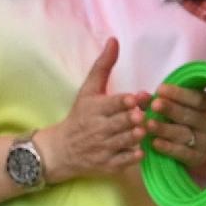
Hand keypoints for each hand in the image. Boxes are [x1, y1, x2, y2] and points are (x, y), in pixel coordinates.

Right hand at [32, 40, 149, 184]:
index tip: (137, 97)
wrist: (61, 150)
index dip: (126, 101)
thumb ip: (103, 66)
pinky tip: (141, 149)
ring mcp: (104, 148)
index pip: (112, 103)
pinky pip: (125, 161)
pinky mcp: (108, 165)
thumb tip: (114, 40)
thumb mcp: (88, 90)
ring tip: (144, 129)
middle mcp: (99, 128)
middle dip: (133, 118)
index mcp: (94, 108)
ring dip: (137, 135)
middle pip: (121, 123)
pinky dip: (134, 156)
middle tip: (142, 114)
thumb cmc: (79, 116)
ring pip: (125, 141)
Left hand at [145, 80, 205, 172]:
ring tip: (149, 124)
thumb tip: (139, 95)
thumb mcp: (176, 107)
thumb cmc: (183, 120)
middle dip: (170, 109)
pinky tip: (154, 143)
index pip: (196, 98)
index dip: (178, 94)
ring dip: (165, 129)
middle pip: (189, 116)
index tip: (159, 89)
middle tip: (154, 105)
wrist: (198, 148)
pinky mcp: (199, 158)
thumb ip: (157, 101)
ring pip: (184, 134)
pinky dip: (168, 148)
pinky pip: (183, 153)